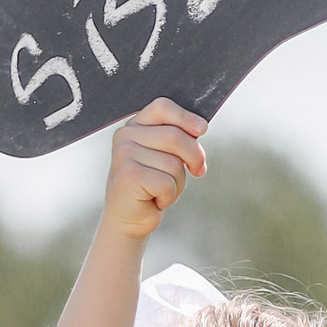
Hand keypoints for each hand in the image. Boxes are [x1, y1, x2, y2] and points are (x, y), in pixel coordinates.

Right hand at [101, 101, 207, 243]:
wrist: (129, 219)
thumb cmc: (151, 186)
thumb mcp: (166, 157)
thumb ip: (179, 140)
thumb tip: (199, 128)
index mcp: (135, 125)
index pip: (163, 107)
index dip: (186, 117)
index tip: (201, 129)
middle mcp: (126, 136)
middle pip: (175, 137)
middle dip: (194, 156)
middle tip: (198, 170)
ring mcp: (124, 155)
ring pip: (174, 163)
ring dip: (178, 182)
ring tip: (163, 190)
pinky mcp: (128, 176)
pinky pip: (167, 183)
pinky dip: (169, 196)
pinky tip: (156, 200)